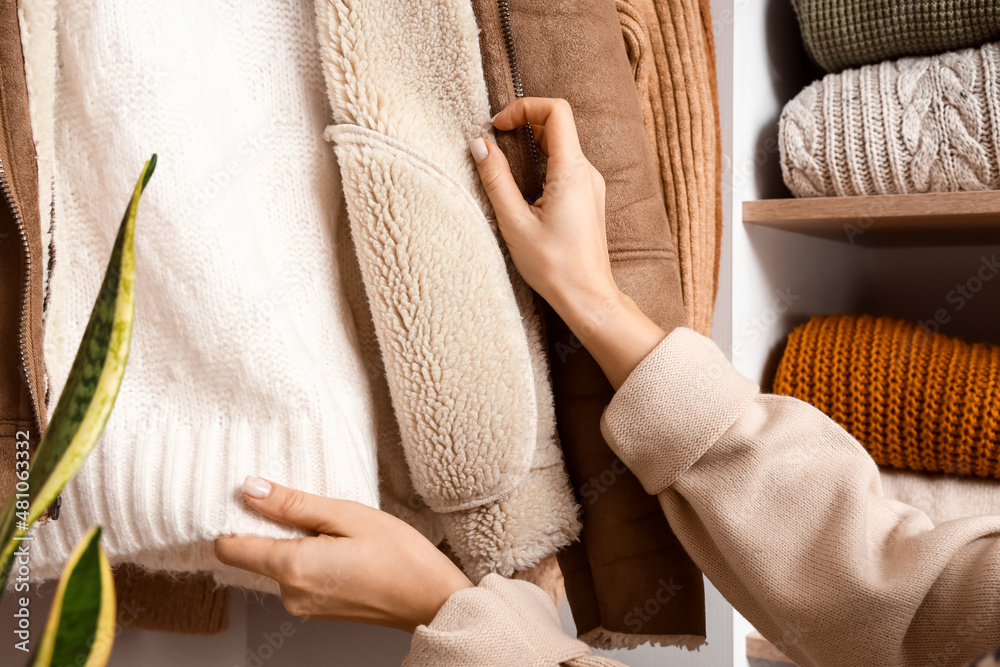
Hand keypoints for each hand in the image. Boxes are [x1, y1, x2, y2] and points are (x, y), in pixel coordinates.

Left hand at [215, 477, 472, 632]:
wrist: (433, 599)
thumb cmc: (401, 556)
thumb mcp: (348, 515)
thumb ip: (294, 504)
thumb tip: (252, 490)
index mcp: (293, 567)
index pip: (230, 547)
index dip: (235, 518)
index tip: (253, 497)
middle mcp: (290, 593)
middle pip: (255, 553)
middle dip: (275, 527)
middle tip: (317, 509)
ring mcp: (303, 605)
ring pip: (278, 563)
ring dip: (297, 542)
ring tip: (338, 529)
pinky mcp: (316, 609)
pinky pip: (297, 577)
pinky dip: (310, 557)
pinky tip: (342, 547)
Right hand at [470, 97, 666, 388]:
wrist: (587, 297)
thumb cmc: (554, 266)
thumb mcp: (515, 223)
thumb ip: (496, 179)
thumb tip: (479, 145)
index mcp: (571, 171)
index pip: (556, 111)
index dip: (525, 107)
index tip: (498, 126)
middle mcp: (587, 172)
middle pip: (558, 124)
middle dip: (524, 123)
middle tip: (496, 142)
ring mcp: (591, 185)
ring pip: (562, 145)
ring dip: (532, 144)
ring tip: (506, 165)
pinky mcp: (588, 199)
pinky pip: (566, 166)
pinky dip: (542, 162)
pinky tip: (524, 188)